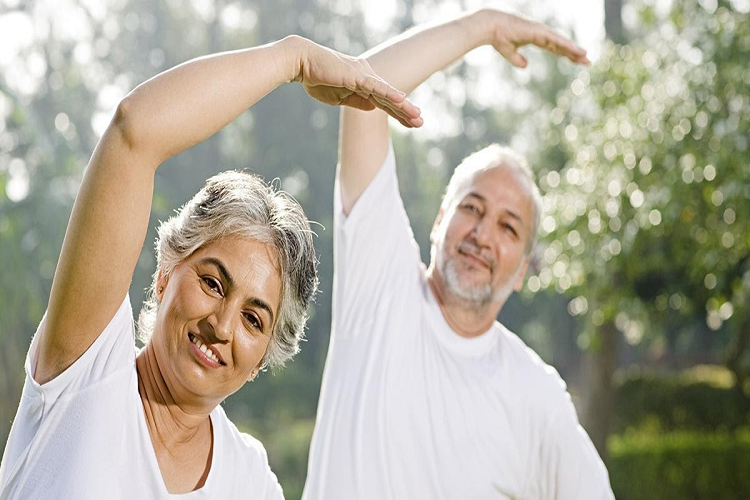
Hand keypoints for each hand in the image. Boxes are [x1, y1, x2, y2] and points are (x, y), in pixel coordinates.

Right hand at [294, 38, 422, 127]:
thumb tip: (373, 108)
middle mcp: (367, 77)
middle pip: (390, 99)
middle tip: (421, 123)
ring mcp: (363, 75)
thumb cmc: (317, 80)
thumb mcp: (339, 99)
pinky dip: (388, 93)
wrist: (302, 63)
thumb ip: (357, 102)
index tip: (412, 124)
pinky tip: (401, 100)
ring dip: (402, 106)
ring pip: (387, 94)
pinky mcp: (356, 75)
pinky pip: (375, 86)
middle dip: (405, 112)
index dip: (398, 113)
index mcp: (363, 84)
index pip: (384, 102)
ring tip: (417, 116)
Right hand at [482, 10, 589, 67]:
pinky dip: (567, 45)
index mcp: (535, 37)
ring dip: (574, 50)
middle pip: (561, 45)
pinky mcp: (539, 32)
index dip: (566, 54)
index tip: (576, 60)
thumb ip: (517, 59)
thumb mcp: (510, 52)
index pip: (555, 47)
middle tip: (587, 62)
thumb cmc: (498, 38)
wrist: (490, 28)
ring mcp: (541, 31)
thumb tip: (525, 66)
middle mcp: (541, 33)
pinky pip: (556, 41)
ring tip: (586, 57)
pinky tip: (577, 50)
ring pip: (561, 43)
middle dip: (574, 54)